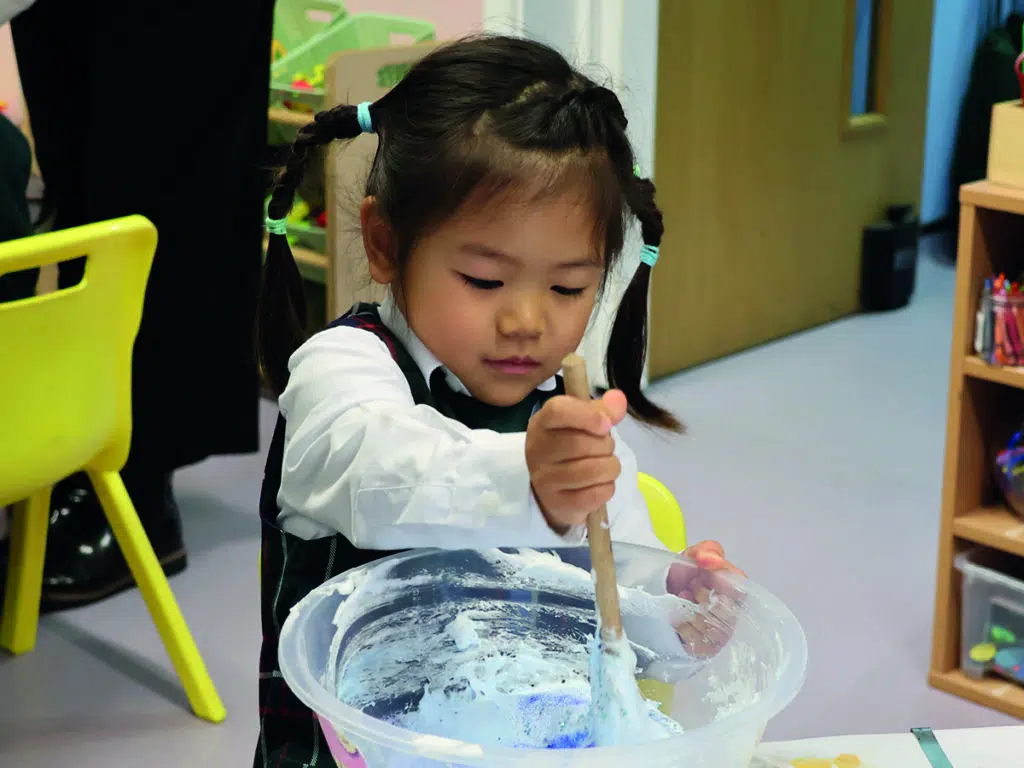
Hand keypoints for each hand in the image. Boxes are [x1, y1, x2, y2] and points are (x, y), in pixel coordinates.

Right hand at [526, 389, 627, 532]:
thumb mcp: (582, 423)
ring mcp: (545, 479)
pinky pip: (597, 494)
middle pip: (582, 443)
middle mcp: (538, 450)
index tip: (606, 424)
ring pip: (594, 471)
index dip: (587, 415)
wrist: (554, 489)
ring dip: (611, 468)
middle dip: (606, 446)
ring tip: (605, 466)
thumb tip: (618, 400)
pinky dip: (607, 488)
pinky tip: (599, 484)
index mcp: (542, 423)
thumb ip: (603, 409)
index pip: (559, 410)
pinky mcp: (558, 503)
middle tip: (604, 449)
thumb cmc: (571, 447)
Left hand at [667, 541, 743, 658]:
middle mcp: (733, 615)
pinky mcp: (704, 650)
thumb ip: (707, 550)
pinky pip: (699, 644)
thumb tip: (709, 560)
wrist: (660, 596)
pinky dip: (684, 628)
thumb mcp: (693, 555)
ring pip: (714, 630)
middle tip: (689, 588)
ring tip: (681, 600)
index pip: (741, 591)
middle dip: (703, 597)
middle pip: (727, 613)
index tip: (703, 575)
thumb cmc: (683, 576)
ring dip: (692, 612)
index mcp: (735, 591)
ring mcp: (720, 635)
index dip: (722, 583)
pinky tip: (676, 619)